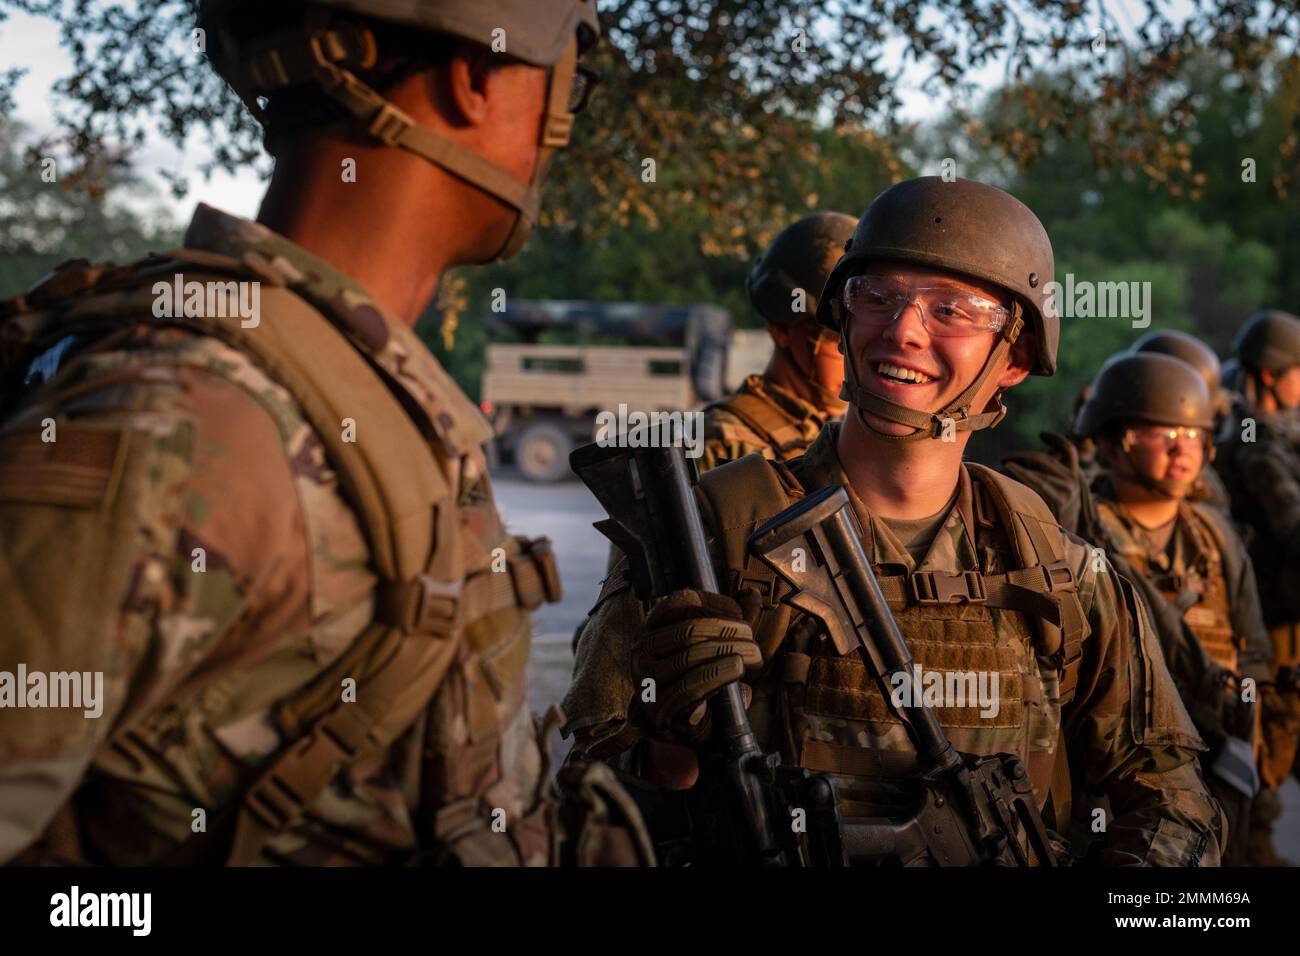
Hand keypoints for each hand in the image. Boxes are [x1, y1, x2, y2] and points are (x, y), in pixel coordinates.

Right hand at [631, 589, 761, 744]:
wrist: (679, 725)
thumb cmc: (697, 677)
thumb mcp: (712, 645)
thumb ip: (729, 621)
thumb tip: (751, 594)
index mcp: (652, 627)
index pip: (680, 602)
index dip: (714, 603)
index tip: (740, 614)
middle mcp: (642, 649)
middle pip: (689, 630)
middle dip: (728, 632)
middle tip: (752, 640)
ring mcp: (646, 678)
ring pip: (690, 656)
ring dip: (728, 653)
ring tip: (753, 656)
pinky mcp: (656, 706)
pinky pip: (689, 686)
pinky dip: (718, 674)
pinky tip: (737, 670)